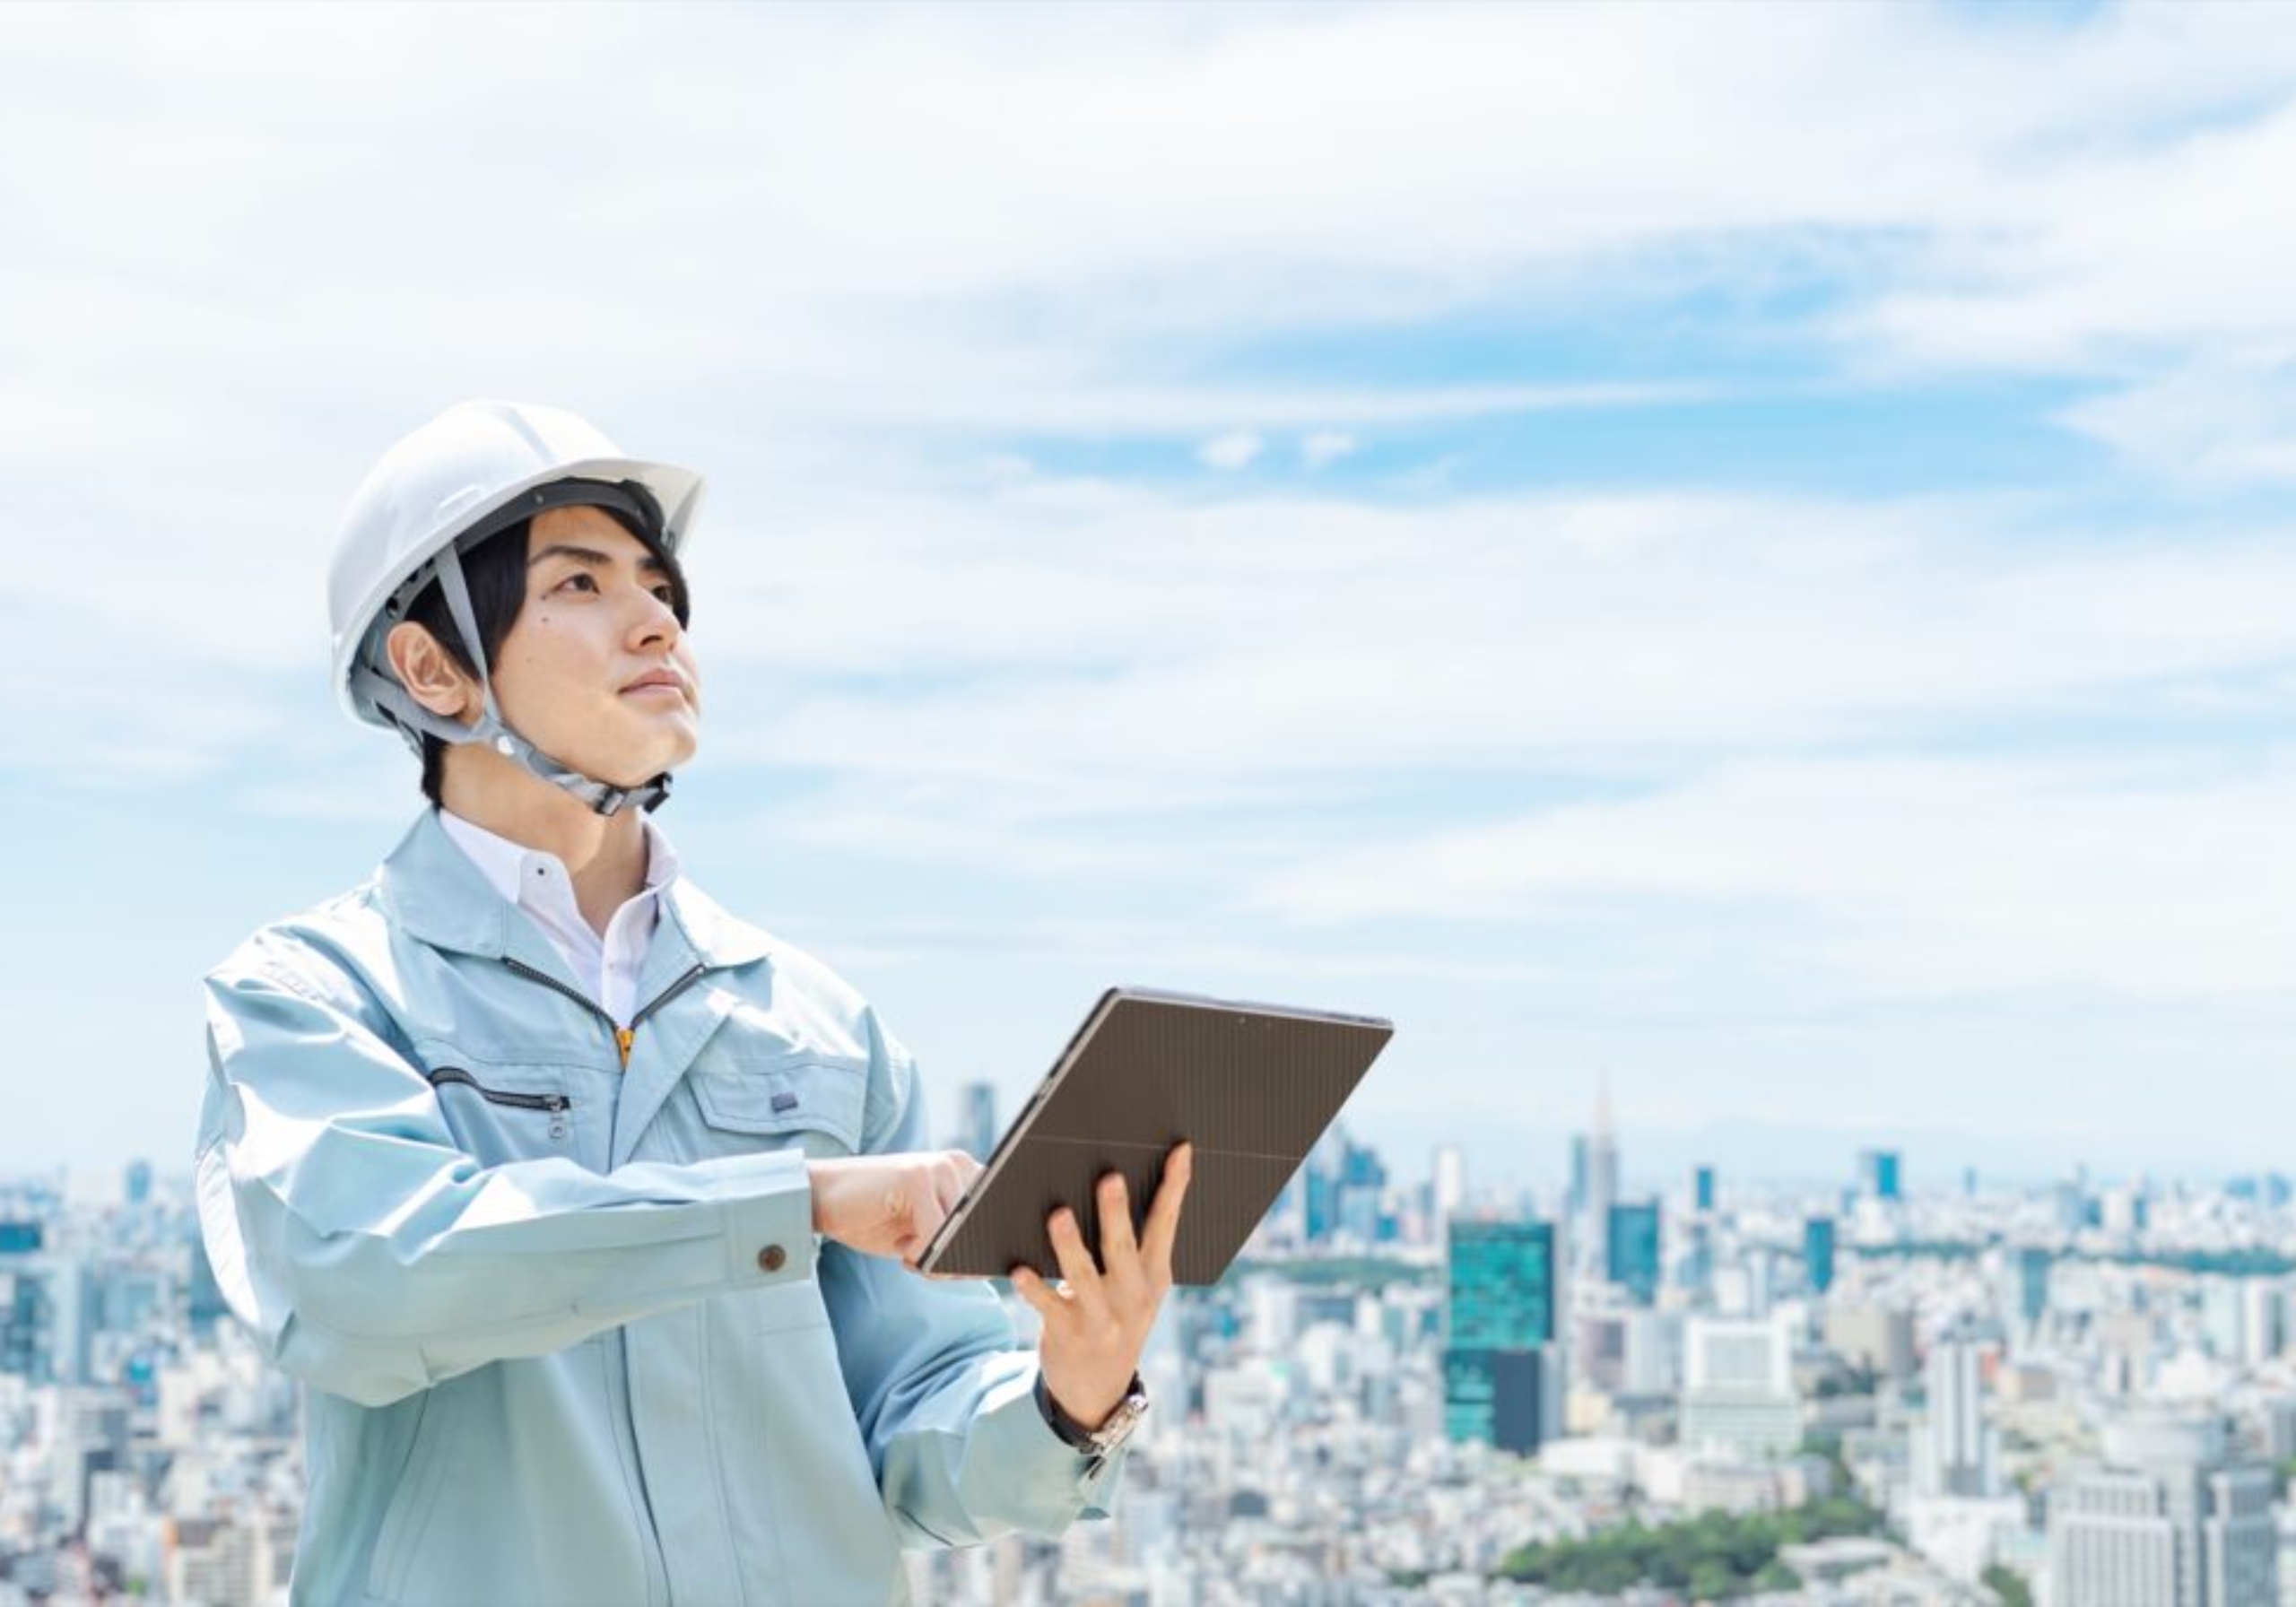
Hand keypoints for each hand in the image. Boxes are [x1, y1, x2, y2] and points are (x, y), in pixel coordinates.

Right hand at [807, 1150, 981, 1272]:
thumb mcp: (924, 1233)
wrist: (822, 1197)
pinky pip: (936, 1235)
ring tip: (910, 1251)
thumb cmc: (875, 1218)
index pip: (1003, 1213)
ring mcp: (939, 1166)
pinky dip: (919, 1255)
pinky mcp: (916, 1176)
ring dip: (938, 1259)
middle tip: (925, 1261)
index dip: (989, 1246)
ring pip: (962, 1233)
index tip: (975, 1265)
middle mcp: (959, 1164)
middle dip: (961, 1258)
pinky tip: (900, 1247)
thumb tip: (990, 1264)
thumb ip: (956, 1241)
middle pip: (985, 1227)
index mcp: (967, 1174)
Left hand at [1009, 1140, 1192, 1431]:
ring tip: (1059, 1215)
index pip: (1166, 1224)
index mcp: (1155, 1274)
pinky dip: (1034, 1288)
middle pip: (1124, 1247)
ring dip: (1070, 1245)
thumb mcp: (1137, 1287)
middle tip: (1110, 1177)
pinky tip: (1019, 1271)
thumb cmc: (1114, 1315)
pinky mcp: (1069, 1334)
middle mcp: (1133, 1295)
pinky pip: (1049, 1306)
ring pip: (1084, 1276)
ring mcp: (1102, 1318)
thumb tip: (1113, 1181)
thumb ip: (1132, 1246)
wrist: (1097, 1388)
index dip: (1174, 1187)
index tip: (1180, 1150)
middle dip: (1116, 1212)